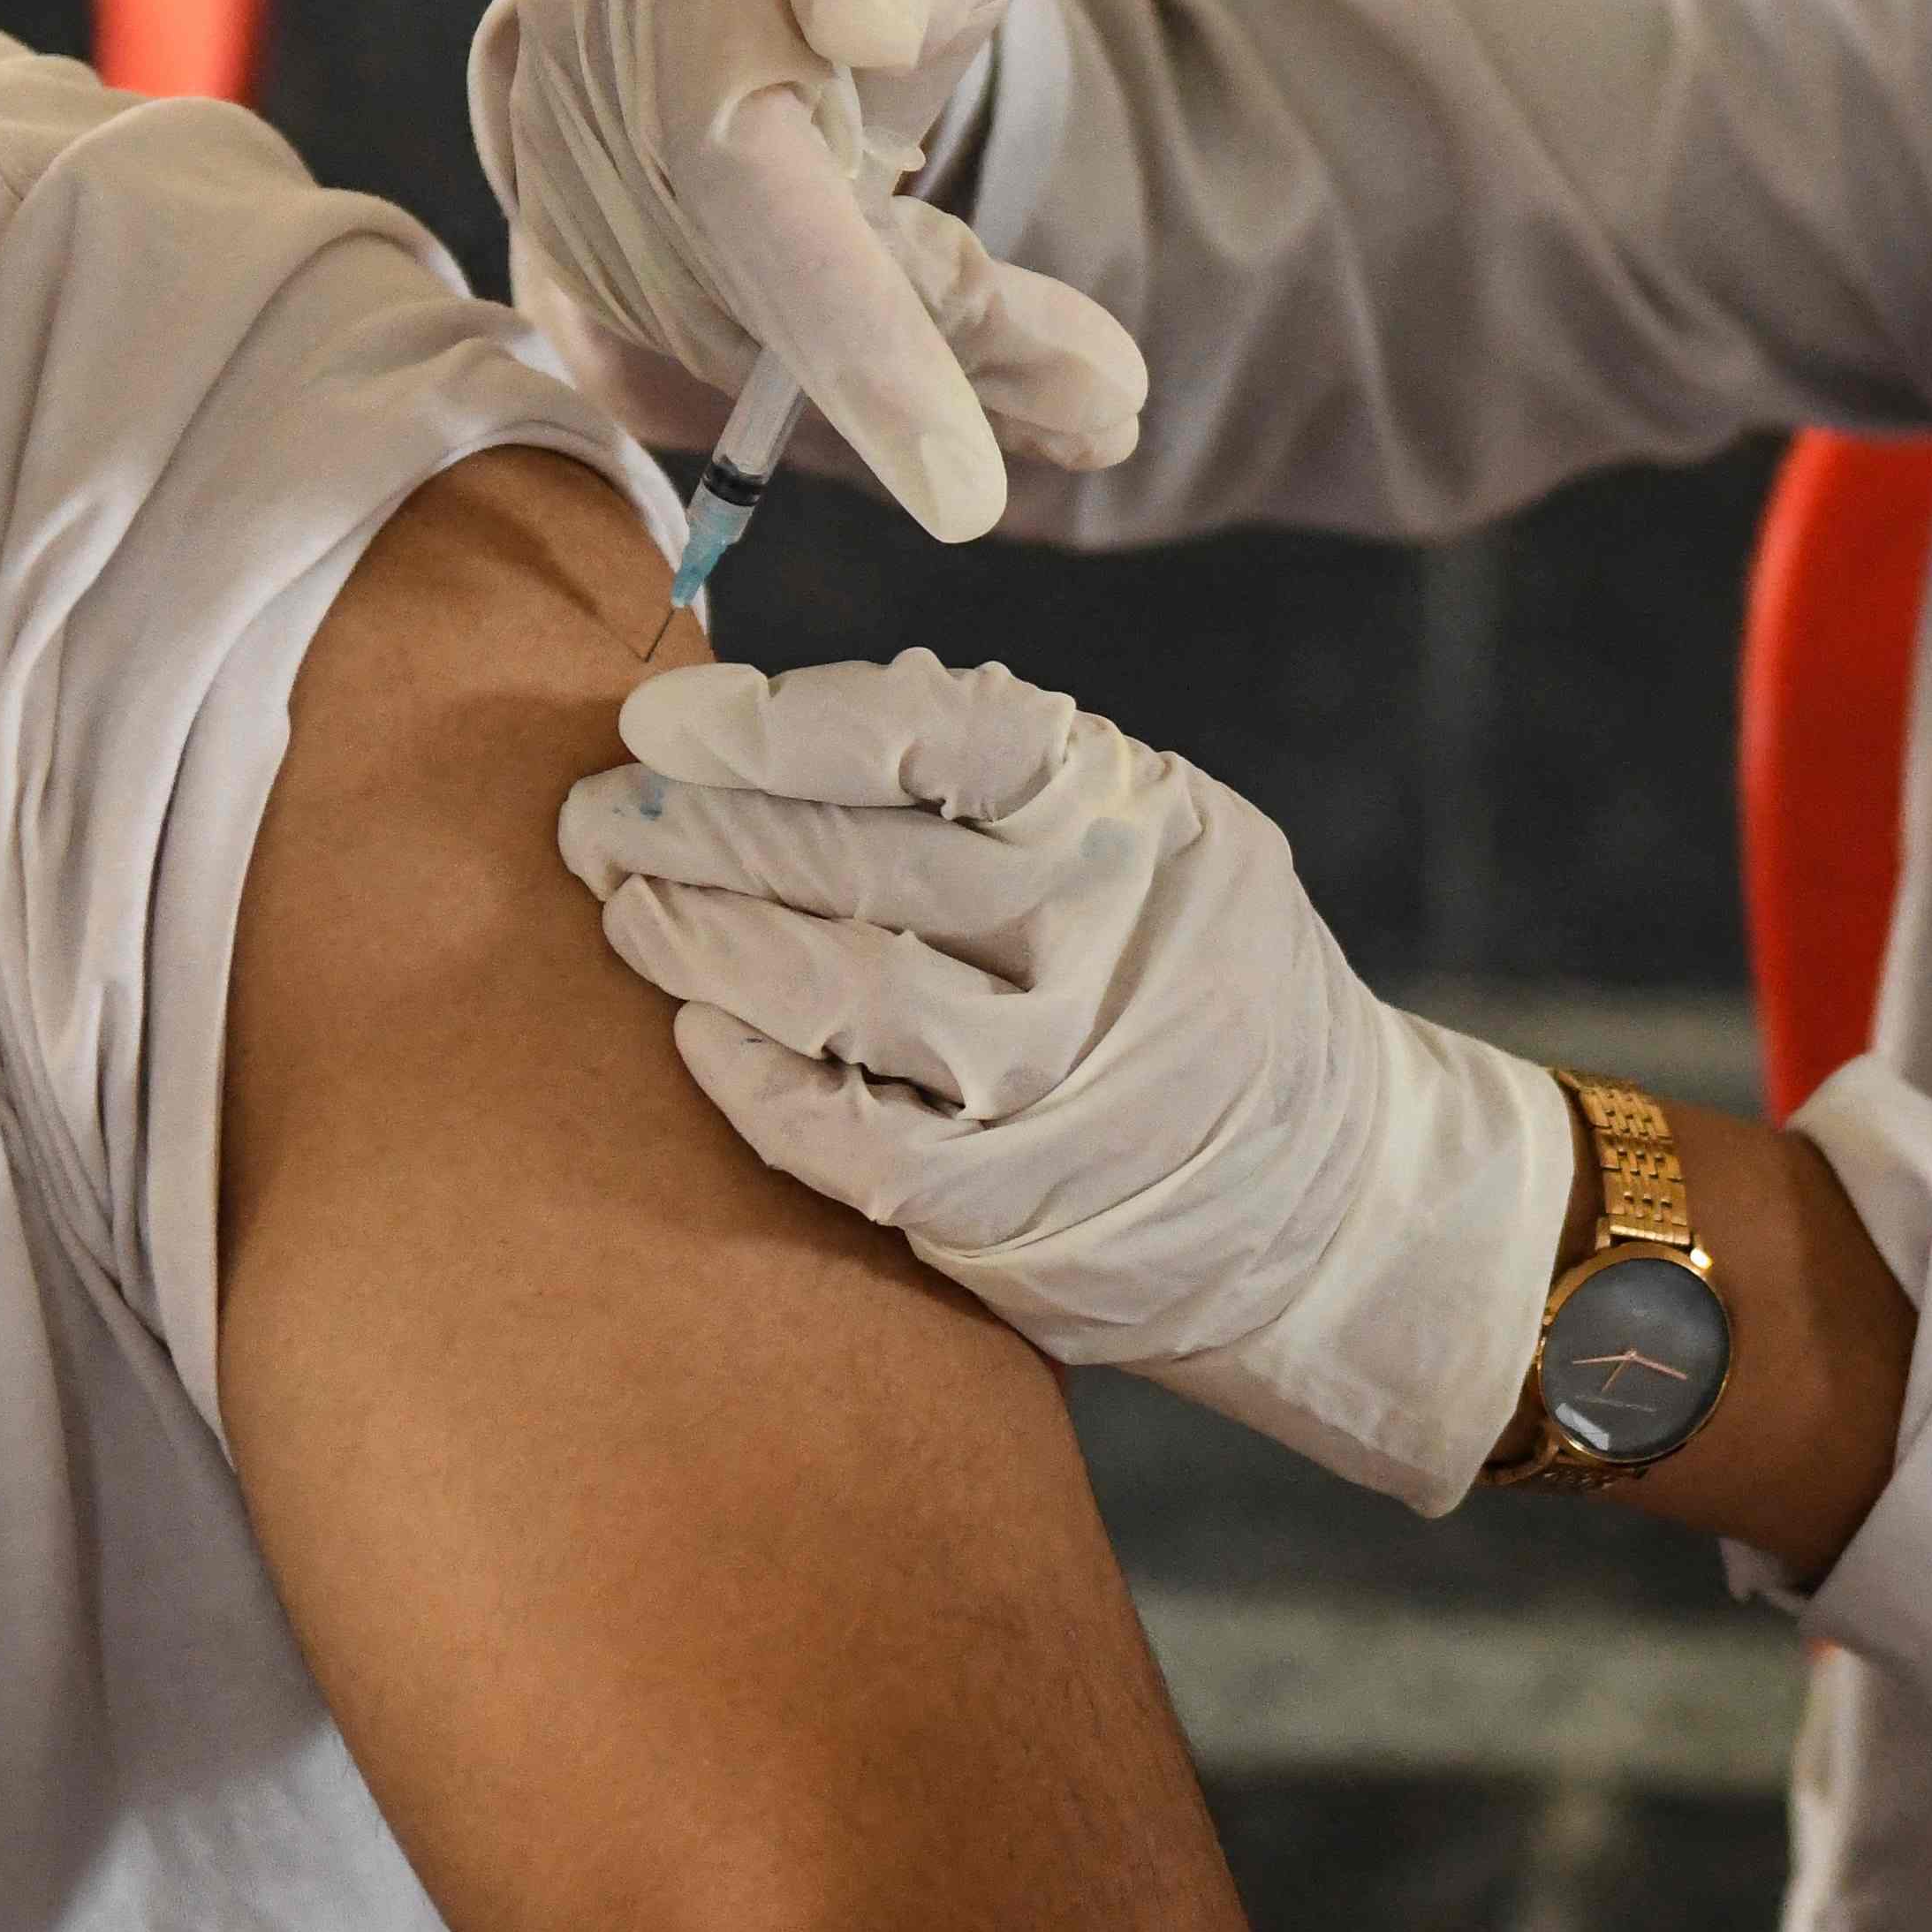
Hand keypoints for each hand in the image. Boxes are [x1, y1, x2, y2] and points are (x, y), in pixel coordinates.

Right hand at [463, 0, 1146, 540]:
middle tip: (1109, 401)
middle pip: (745, 290)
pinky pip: (687, 387)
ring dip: (905, 400)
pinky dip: (831, 412)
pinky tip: (954, 405)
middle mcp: (567, 65)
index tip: (966, 487)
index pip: (733, 163)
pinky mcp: (554, 260)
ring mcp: (542, 173)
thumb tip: (860, 18)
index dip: (848, 327)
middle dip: (938, 370)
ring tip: (1074, 394)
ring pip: (724, 359)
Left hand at [558, 650, 1566, 1509]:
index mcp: (1133, 816)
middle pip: (861, 862)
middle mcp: (1104, 937)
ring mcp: (1065, 1083)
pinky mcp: (1021, 1209)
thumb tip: (783, 723)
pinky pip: (851, 1136)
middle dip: (697, 829)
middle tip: (595, 814)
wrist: (1335, 1203)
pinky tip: (691, 1036)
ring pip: (844, 994)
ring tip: (625, 908)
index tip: (662, 722)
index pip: (935, 733)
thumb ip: (1011, 777)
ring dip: (703, 944)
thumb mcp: (1162, 838)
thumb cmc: (1195, 978)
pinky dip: (753, 1081)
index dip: (775, 723)